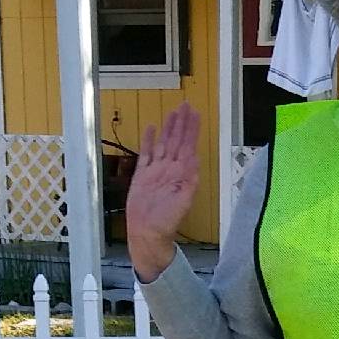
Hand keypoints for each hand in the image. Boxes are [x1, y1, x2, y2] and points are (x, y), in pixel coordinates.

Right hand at [126, 105, 202, 281]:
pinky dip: (148, 140)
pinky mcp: (142, 175)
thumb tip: (195, 162)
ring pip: (163, 143)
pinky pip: (146, 153)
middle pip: (177, 140)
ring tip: (173, 112)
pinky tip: (151, 128)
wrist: (147, 233)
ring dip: (168, 128)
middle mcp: (170, 169)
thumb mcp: (183, 202)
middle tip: (186, 105)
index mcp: (181, 174)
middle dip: (182, 123)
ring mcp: (156, 171)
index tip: (196, 114)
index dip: (192, 130)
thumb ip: (189, 181)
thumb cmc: (167, 222)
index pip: (189, 146)